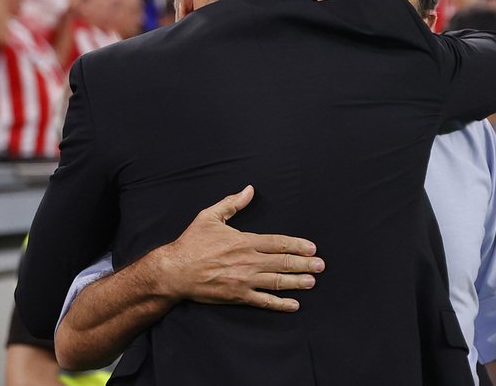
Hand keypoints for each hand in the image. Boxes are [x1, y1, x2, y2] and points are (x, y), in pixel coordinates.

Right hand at [153, 185, 323, 311]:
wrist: (175, 271)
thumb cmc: (192, 243)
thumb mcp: (209, 216)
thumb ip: (232, 204)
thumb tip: (249, 190)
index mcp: (244, 241)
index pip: (278, 243)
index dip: (298, 245)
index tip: (311, 248)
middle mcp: (248, 261)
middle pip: (283, 262)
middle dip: (305, 264)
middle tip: (320, 266)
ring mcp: (244, 280)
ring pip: (278, 281)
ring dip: (297, 282)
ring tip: (312, 282)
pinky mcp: (238, 296)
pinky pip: (264, 301)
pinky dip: (280, 303)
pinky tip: (293, 305)